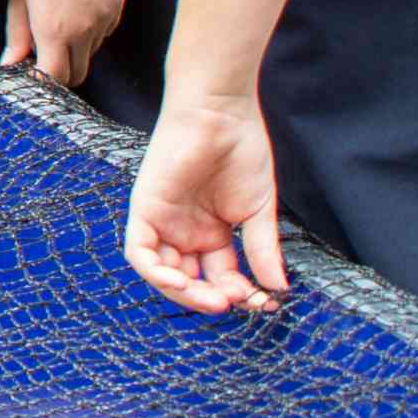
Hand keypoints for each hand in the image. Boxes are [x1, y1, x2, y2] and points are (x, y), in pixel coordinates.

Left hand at [8, 0, 126, 89]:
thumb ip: (17, 32)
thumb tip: (10, 63)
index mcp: (55, 29)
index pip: (55, 79)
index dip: (42, 80)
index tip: (31, 70)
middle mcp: (85, 30)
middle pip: (78, 74)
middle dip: (60, 70)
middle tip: (42, 51)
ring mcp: (106, 19)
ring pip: (92, 52)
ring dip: (75, 48)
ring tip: (58, 18)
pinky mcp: (119, 6)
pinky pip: (105, 32)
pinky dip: (91, 31)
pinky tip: (76, 6)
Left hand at [126, 92, 287, 314]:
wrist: (221, 113)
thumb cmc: (241, 152)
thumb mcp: (258, 211)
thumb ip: (262, 249)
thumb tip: (277, 289)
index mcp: (212, 232)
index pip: (221, 277)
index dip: (240, 295)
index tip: (264, 303)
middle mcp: (185, 230)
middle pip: (191, 280)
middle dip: (212, 298)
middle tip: (238, 303)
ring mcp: (164, 220)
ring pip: (164, 273)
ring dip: (186, 294)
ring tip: (215, 300)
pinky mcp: (144, 207)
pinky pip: (140, 252)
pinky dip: (156, 274)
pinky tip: (182, 283)